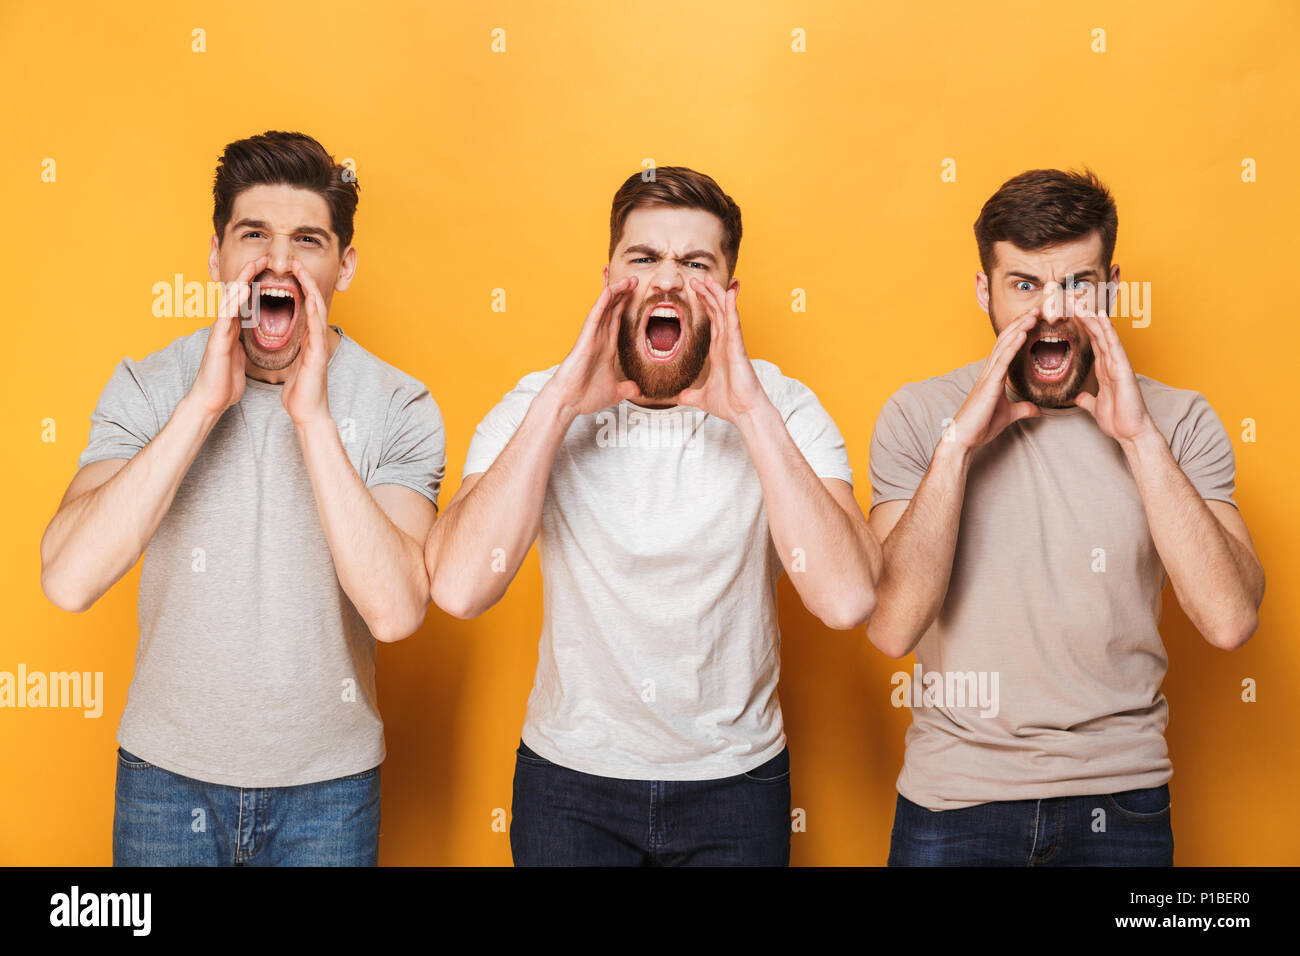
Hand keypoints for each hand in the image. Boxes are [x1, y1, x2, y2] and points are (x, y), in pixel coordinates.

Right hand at [190, 255, 266, 416]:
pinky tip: (242, 289)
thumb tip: (249, 337)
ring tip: (254, 263)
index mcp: (234, 329)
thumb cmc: (225, 380)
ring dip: (242, 280)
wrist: (212, 400)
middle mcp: (226, 326)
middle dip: (249, 275)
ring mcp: (220, 331)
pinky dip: (234, 301)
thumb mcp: (240, 357)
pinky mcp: (217, 341)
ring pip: (230, 299)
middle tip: (263, 257)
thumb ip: (243, 343)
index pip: (246, 301)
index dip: (256, 285)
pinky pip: (226, 316)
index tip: (269, 271)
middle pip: (237, 294)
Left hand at [282, 260, 332, 427]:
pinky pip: (316, 328)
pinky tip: (310, 298)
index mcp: (307, 341)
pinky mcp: (318, 355)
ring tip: (302, 270)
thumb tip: (289, 342)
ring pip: (317, 310)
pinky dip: (314, 311)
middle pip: (312, 302)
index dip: (298, 288)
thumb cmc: (301, 394)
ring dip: (310, 288)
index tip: (289, 272)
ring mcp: (318, 346)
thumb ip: (295, 351)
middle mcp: (315, 339)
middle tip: (296, 261)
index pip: (303, 308)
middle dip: (305, 280)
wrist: (308, 414)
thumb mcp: (294, 366)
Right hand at [544, 275, 643, 416]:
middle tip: (633, 277)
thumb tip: (638, 389)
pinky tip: (610, 291)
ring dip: (615, 293)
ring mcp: (591, 337)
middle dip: (622, 293)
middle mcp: (599, 338)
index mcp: (606, 347)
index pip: (617, 320)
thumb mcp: (615, 392)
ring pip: (605, 309)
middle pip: (612, 309)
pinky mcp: (585, 340)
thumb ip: (626, 388)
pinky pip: (595, 318)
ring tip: (627, 279)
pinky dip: (602, 304)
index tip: (634, 291)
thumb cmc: (585, 396)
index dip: (625, 304)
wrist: (568, 403)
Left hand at [676, 275, 766, 422]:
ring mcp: (733, 344)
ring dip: (716, 294)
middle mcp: (727, 343)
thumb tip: (680, 398)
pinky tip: (727, 294)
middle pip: (717, 311)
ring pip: (724, 312)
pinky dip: (730, 308)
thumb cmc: (730, 404)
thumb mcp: (702, 398)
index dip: (704, 304)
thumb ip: (691, 395)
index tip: (695, 290)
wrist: (744, 413)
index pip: (712, 320)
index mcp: (719, 350)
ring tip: (707, 278)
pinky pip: (733, 323)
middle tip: (696, 278)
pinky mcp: (737, 348)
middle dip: (707, 293)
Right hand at [948, 311, 1040, 449]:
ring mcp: (988, 376)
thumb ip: (1023, 409)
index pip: (1008, 346)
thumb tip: (1038, 409)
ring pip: (1004, 345)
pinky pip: (1002, 360)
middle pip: (1006, 339)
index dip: (1020, 330)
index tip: (1034, 318)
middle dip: (1021, 322)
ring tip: (1033, 313)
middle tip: (1037, 307)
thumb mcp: (1009, 415)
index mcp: (993, 375)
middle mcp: (989, 371)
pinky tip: (1022, 333)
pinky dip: (1013, 345)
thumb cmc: (981, 426)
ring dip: (1019, 327)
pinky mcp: (989, 384)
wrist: (964, 438)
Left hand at [1073, 300, 1154, 443]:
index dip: (1082, 326)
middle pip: (1096, 333)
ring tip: (1080, 301)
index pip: (1092, 342)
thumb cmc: (1118, 420)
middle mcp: (1112, 362)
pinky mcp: (1123, 369)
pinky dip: (1107, 330)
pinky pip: (1114, 345)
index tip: (1069, 312)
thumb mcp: (1095, 407)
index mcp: (1104, 369)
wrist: (1130, 433)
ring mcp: (1119, 364)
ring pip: (1104, 335)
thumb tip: (1078, 397)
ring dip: (1092, 317)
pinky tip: (1100, 317)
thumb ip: (1087, 399)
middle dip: (1084, 316)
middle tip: (1070, 298)